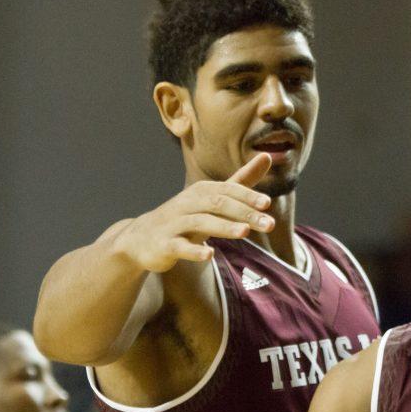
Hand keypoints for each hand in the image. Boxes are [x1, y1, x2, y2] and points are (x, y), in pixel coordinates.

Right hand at [114, 154, 274, 272]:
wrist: (141, 239)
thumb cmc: (186, 217)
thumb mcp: (213, 199)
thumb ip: (241, 181)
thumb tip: (268, 156)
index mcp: (202, 191)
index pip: (228, 190)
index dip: (247, 196)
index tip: (267, 204)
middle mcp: (188, 203)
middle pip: (217, 204)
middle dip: (244, 213)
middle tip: (269, 224)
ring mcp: (174, 223)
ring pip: (200, 222)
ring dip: (223, 226)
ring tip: (245, 232)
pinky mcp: (164, 244)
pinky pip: (179, 246)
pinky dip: (194, 250)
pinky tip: (209, 255)